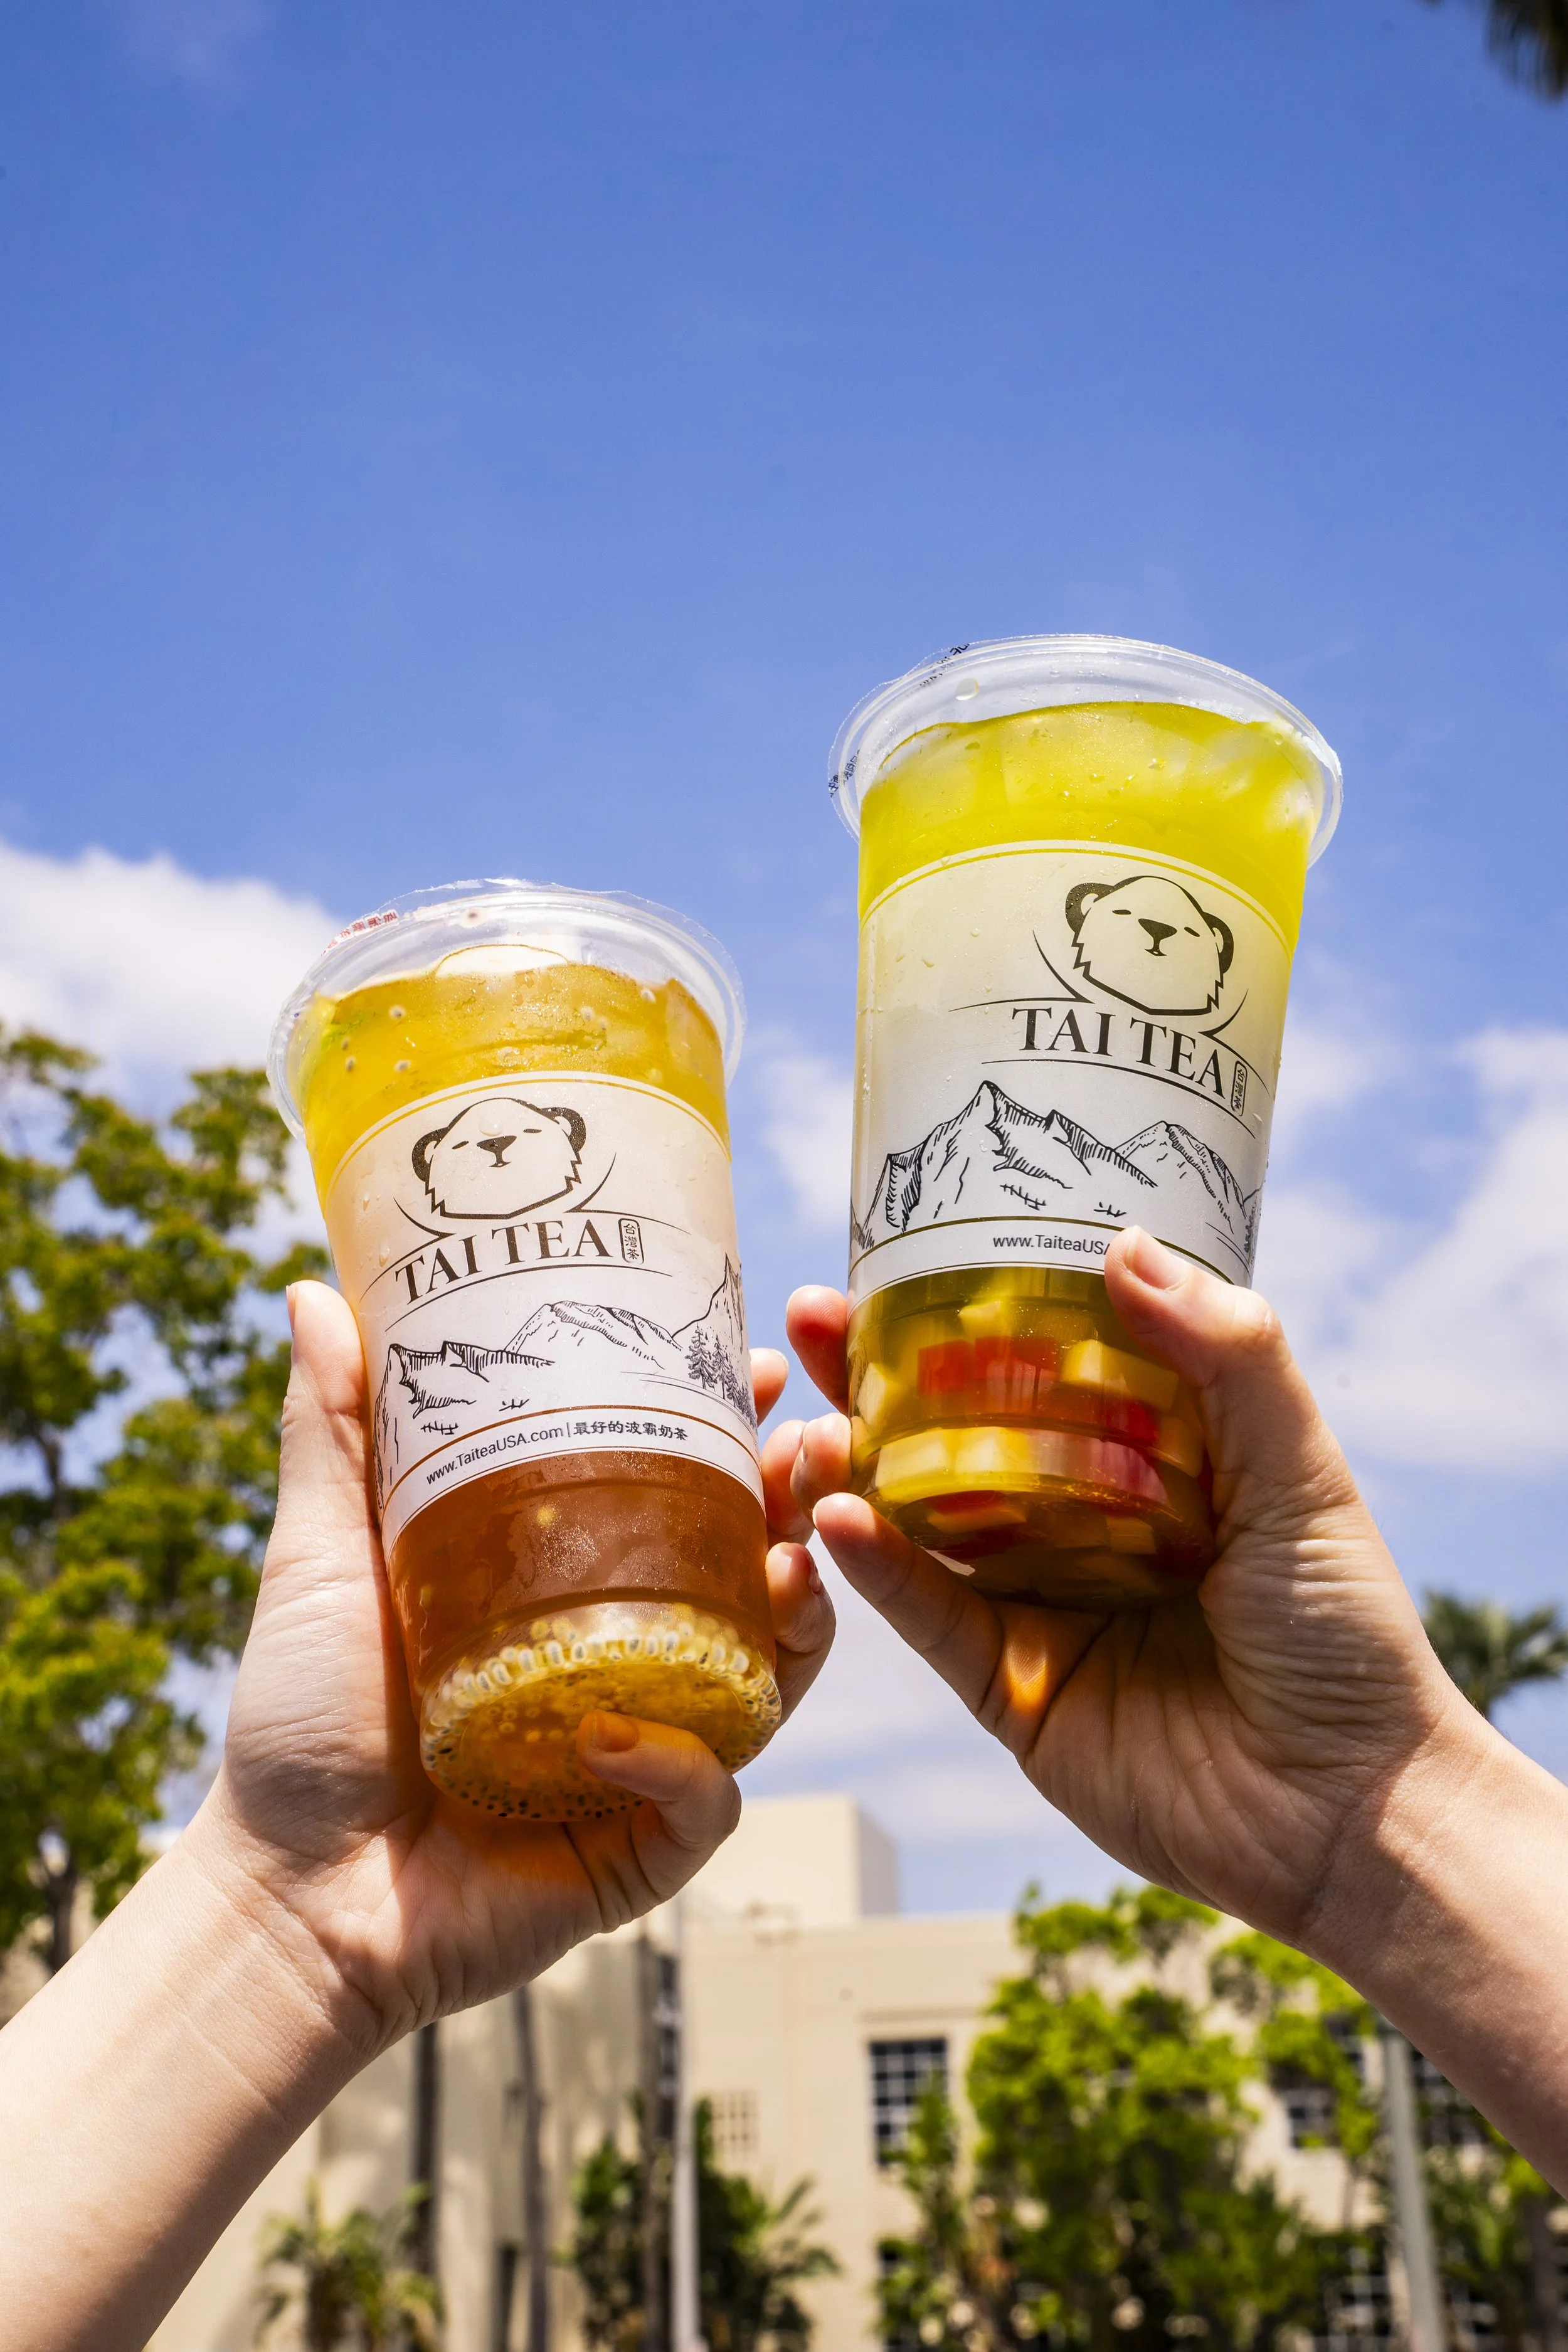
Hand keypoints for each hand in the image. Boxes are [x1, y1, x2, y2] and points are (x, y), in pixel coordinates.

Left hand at [199, 1280, 834, 2053]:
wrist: (286, 1893)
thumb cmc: (302, 1725)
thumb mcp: (322, 1554)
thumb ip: (337, 1433)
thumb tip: (312, 1293)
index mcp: (571, 1585)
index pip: (683, 1491)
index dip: (733, 1428)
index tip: (756, 1365)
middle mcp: (626, 1660)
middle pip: (753, 1572)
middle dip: (802, 1506)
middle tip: (815, 1447)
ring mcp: (645, 1752)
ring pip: (767, 1679)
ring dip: (799, 1617)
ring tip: (790, 1561)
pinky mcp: (640, 1847)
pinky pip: (704, 1798)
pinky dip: (677, 1762)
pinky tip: (611, 1736)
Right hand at [782, 1227, 1484, 1953]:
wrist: (1352, 1812)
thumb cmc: (1349, 1637)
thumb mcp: (1301, 1474)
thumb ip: (1228, 1358)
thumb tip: (1126, 1246)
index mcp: (1151, 1458)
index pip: (1043, 1359)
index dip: (972, 1306)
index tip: (905, 1249)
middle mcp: (1082, 1522)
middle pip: (958, 1429)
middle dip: (875, 1373)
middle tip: (815, 1315)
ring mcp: (1040, 1603)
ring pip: (920, 1518)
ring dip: (854, 1464)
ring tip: (810, 1421)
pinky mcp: (1012, 1688)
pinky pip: (931, 1615)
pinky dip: (879, 1568)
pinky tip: (839, 1516)